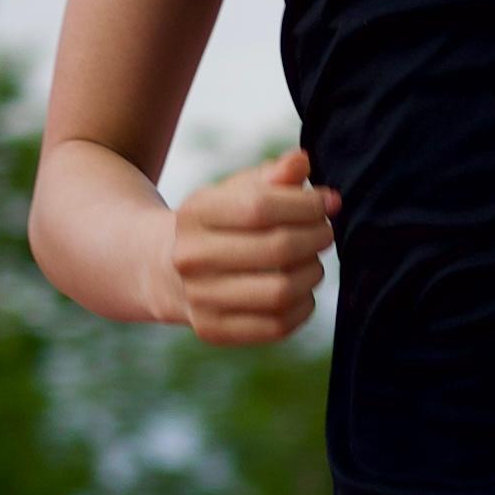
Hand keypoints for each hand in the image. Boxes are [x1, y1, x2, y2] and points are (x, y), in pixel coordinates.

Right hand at [169, 144, 339, 346]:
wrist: (168, 268)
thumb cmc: (220, 222)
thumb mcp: (236, 190)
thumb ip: (273, 174)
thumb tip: (302, 162)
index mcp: (195, 214)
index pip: (262, 207)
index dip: (306, 204)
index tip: (327, 203)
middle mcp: (190, 258)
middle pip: (277, 250)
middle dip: (316, 238)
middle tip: (326, 232)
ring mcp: (199, 299)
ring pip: (281, 291)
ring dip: (312, 273)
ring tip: (313, 261)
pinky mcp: (213, 331)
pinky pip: (276, 326)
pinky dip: (303, 307)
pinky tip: (302, 291)